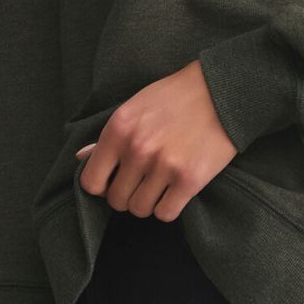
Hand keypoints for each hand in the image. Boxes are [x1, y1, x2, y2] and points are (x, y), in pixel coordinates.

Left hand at [75, 59, 237, 221]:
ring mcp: (164, 166)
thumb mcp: (135, 107)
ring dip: (148, 202)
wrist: (221, 89)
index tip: (114, 180)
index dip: (102, 186)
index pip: (91, 182)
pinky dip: (169, 207)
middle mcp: (138, 149)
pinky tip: (175, 190)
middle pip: (116, 200)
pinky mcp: (190, 179)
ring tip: (160, 184)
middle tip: (143, 180)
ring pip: (140, 210)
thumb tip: (81, 158)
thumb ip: (109, 136)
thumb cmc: (175, 97)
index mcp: (119, 129)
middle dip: (127, 194)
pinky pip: (165, 214)